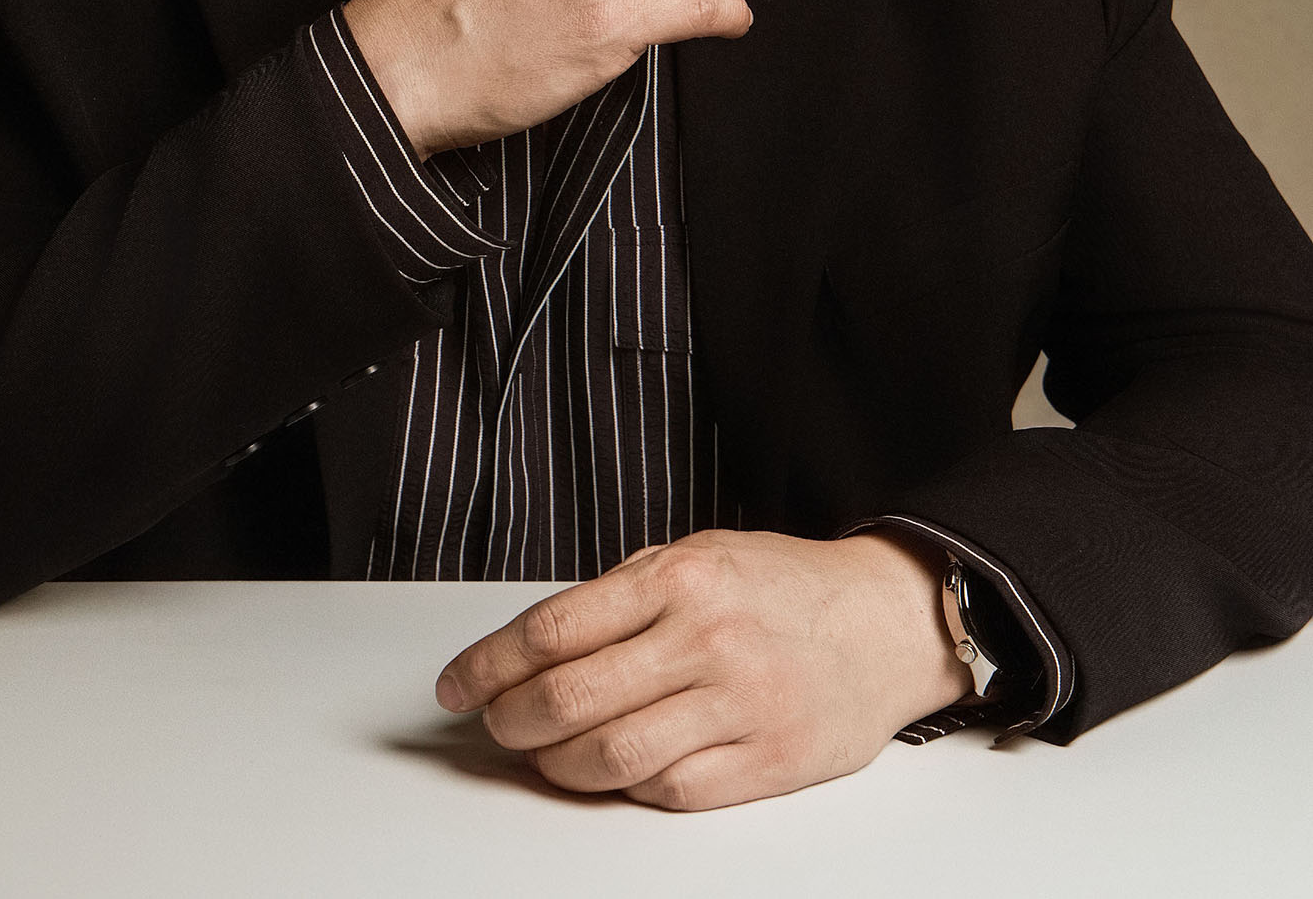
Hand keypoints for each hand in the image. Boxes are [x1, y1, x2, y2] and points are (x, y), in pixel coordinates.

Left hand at [434, 529, 972, 810]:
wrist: (885, 622)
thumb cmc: (784, 586)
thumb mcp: (697, 555)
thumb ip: (621, 595)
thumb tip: (534, 646)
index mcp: (680, 578)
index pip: (553, 629)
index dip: (489, 663)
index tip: (459, 682)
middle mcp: (705, 640)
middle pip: (569, 699)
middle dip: (508, 720)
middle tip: (491, 722)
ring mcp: (738, 705)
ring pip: (609, 757)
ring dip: (554, 764)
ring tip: (540, 753)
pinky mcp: (765, 762)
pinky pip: (666, 790)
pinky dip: (622, 785)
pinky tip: (611, 768)